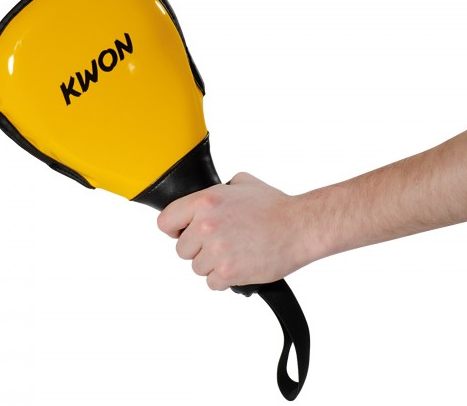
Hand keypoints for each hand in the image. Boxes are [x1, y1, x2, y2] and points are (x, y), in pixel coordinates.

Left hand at [157, 172, 316, 289]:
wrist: (301, 227)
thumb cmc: (276, 206)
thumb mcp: (242, 183)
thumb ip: (217, 191)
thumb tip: (204, 201)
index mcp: (205, 202)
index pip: (165, 221)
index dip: (174, 229)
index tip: (183, 233)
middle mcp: (206, 226)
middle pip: (182, 250)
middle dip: (199, 249)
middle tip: (221, 243)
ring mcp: (216, 251)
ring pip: (197, 268)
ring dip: (213, 265)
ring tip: (235, 253)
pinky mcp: (229, 272)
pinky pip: (212, 283)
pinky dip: (224, 279)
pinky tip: (239, 266)